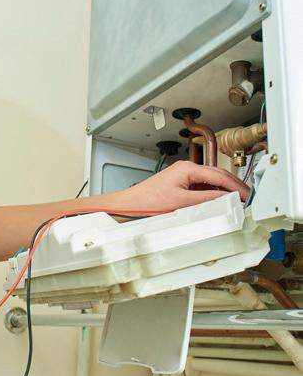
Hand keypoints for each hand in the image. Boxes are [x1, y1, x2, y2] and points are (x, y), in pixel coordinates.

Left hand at [121, 160, 249, 211]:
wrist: (129, 206)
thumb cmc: (148, 202)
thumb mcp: (183, 202)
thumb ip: (207, 199)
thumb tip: (226, 198)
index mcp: (188, 169)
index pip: (219, 175)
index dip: (235, 186)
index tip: (246, 196)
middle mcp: (185, 169)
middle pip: (216, 175)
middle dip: (232, 186)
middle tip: (246, 197)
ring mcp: (181, 176)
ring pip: (209, 181)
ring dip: (222, 189)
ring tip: (235, 200)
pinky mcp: (178, 184)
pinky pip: (200, 187)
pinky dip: (211, 193)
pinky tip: (217, 201)